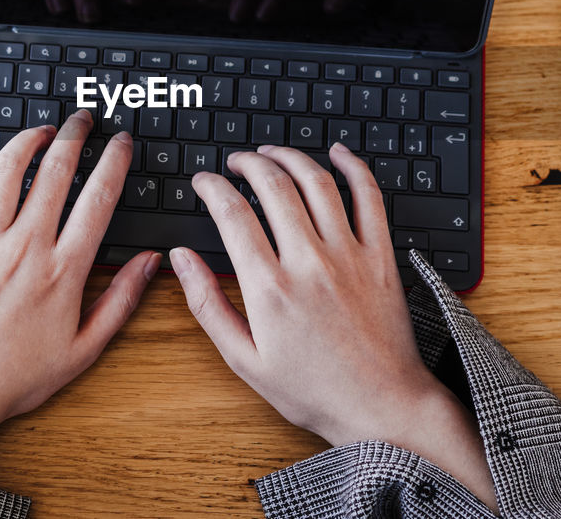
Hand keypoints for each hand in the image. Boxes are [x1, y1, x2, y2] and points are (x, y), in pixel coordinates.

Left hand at [0, 111, 157, 483]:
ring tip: (44, 128)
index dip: (115, 163)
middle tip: (85, 121)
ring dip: (29, 138)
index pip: (98, 199)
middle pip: (57, 171)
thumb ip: (121, 301)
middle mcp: (25, 246)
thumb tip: (150, 262)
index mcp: (63, 270)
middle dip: (76, 136)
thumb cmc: (15, 376)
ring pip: (9, 169)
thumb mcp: (83, 349)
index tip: (123, 144)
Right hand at [172, 144, 496, 510]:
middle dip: (247, 163)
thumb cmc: (313, 390)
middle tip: (235, 162)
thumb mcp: (244, 360)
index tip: (203, 182)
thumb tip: (180, 261)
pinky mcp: (380, 256)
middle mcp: (309, 263)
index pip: (232, 214)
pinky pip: (369, 197)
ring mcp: (349, 255)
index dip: (211, 188)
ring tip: (272, 153)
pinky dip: (354, 167)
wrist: (380, 406)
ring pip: (317, 182)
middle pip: (274, 187)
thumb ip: (208, 304)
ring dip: (290, 157)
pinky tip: (338, 154)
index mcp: (270, 288)